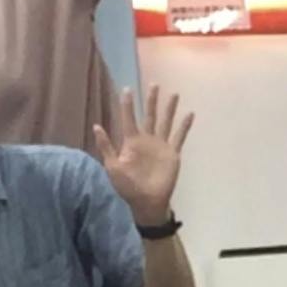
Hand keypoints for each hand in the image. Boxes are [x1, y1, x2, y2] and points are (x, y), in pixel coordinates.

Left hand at [95, 86, 193, 225]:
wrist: (146, 201)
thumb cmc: (126, 186)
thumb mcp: (112, 166)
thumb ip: (106, 146)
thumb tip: (96, 125)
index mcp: (131, 142)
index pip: (129, 118)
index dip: (127, 105)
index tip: (127, 89)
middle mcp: (147, 140)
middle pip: (149, 115)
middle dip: (151, 100)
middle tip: (154, 84)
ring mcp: (160, 146)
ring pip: (165, 122)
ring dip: (169, 109)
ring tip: (174, 94)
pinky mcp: (172, 153)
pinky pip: (179, 137)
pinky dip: (184, 126)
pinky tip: (190, 114)